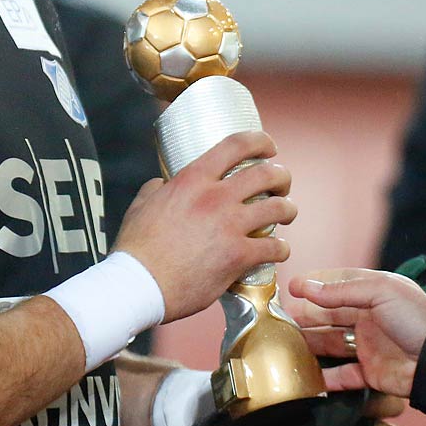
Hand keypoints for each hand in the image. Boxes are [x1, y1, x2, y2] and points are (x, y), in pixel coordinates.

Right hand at [113, 130, 296, 321]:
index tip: (268, 147)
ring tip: (287, 214)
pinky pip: (275, 247)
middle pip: (266, 173)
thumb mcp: (142, 204)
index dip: (259, 141)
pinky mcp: (239, 256)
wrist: (140, 284)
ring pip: (279, 208)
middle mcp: (216, 197)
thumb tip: (162, 184)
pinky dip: (282, 248)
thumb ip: (158, 188)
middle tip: (282, 184)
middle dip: (281, 176)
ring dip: (288, 209)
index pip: (235, 144)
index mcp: (193, 179)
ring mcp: (230, 226)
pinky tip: (279, 251)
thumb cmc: (137, 248)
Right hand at [291, 268, 425, 398]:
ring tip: (286, 346)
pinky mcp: (370, 373)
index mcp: (371, 293)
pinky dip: (326, 378)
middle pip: (328, 316)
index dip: (313, 285)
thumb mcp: (380, 292)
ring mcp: (367, 346)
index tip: (290, 288)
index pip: (336, 284)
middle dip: (305, 317)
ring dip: (310, 345)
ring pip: (330, 344)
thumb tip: (307, 288)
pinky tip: (308, 376)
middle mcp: (367, 318)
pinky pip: (343, 375)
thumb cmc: (416, 317)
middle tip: (280, 320)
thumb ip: (341, 291)